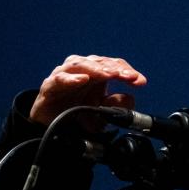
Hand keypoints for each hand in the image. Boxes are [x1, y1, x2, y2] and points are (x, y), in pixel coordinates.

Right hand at [28, 55, 147, 126]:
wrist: (54, 127)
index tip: (139, 81)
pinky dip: (71, 78)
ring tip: (107, 74)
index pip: (114, 65)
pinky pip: (59, 79)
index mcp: (96, 74)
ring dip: (95, 68)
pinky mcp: (50, 86)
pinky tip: (82, 80)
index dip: (127, 71)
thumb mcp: (104, 114)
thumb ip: (117, 105)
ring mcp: (64, 76)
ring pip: (79, 64)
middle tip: (127, 77)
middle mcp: (81, 70)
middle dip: (115, 68)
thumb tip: (129, 98)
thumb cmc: (79, 114)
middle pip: (98, 62)